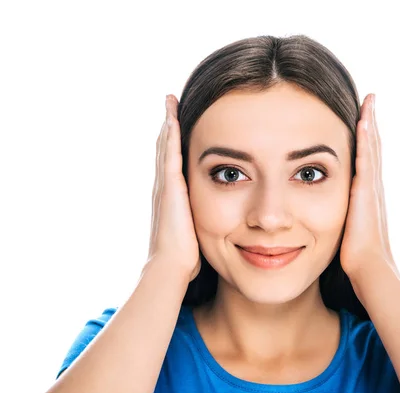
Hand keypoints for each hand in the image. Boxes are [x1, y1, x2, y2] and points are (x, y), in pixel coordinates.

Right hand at [146, 95, 199, 281]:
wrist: (171, 266)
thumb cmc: (186, 256)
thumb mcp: (197, 232)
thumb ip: (200, 222)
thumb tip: (219, 225)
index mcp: (171, 197)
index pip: (172, 162)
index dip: (173, 142)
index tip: (176, 123)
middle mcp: (164, 187)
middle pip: (164, 148)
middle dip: (167, 125)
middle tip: (169, 102)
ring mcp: (164, 186)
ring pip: (164, 147)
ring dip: (167, 123)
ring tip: (169, 101)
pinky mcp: (169, 188)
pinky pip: (169, 155)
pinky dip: (169, 135)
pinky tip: (171, 118)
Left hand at [340, 94, 394, 279]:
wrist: (370, 269)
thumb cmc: (358, 258)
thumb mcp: (349, 232)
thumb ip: (346, 220)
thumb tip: (340, 220)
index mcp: (368, 195)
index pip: (368, 160)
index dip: (367, 139)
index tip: (364, 119)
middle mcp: (373, 188)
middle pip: (373, 148)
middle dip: (371, 123)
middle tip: (370, 100)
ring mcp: (372, 188)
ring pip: (372, 149)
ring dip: (370, 124)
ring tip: (369, 102)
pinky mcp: (366, 192)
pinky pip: (366, 160)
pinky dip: (366, 140)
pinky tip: (363, 121)